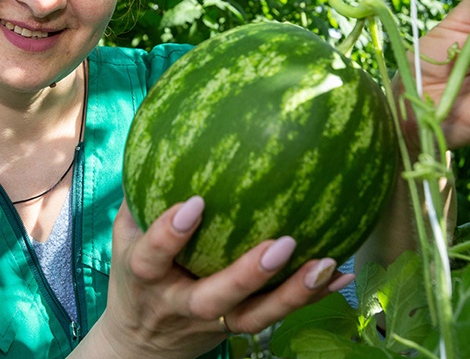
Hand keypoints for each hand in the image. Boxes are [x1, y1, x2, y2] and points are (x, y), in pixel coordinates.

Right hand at [89, 197, 353, 358]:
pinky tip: (343, 275)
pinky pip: (279, 316)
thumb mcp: (125, 238)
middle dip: (247, 275)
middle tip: (281, 244)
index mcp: (145, 276)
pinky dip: (312, 297)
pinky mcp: (240, 329)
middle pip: (214, 297)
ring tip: (325, 264)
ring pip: (254, 317)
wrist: (142, 343)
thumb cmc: (137, 275)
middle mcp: (180, 303)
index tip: (195, 202)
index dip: (169, 234)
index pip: (152, 257)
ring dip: (292, 293)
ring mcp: (213, 322)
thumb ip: (140, 197)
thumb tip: (160, 132)